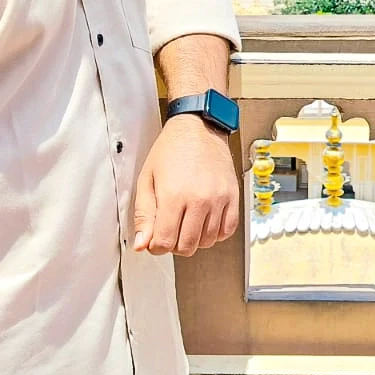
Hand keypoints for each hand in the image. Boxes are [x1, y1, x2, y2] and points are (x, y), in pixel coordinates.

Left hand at [132, 115, 239, 255]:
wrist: (198, 128)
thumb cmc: (171, 150)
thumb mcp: (147, 179)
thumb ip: (144, 214)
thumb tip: (141, 243)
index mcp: (174, 195)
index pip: (165, 242)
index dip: (156, 246)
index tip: (154, 238)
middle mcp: (199, 199)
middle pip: (187, 246)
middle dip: (174, 244)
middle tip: (169, 230)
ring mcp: (219, 199)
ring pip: (207, 242)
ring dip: (194, 239)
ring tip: (186, 223)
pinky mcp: (232, 197)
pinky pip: (227, 230)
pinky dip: (215, 234)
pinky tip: (204, 222)